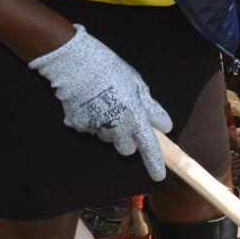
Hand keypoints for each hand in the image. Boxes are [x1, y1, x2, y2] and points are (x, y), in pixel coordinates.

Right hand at [28, 24, 173, 178]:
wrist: (75, 62)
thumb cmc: (110, 69)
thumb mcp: (137, 84)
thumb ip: (151, 107)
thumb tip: (164, 126)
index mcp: (134, 116)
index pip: (148, 146)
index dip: (154, 163)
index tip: (159, 176)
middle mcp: (115, 127)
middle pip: (126, 149)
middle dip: (129, 139)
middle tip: (126, 118)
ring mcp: (95, 128)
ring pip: (108, 138)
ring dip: (110, 127)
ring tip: (105, 102)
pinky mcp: (78, 124)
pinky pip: (90, 128)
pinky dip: (92, 119)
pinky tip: (89, 101)